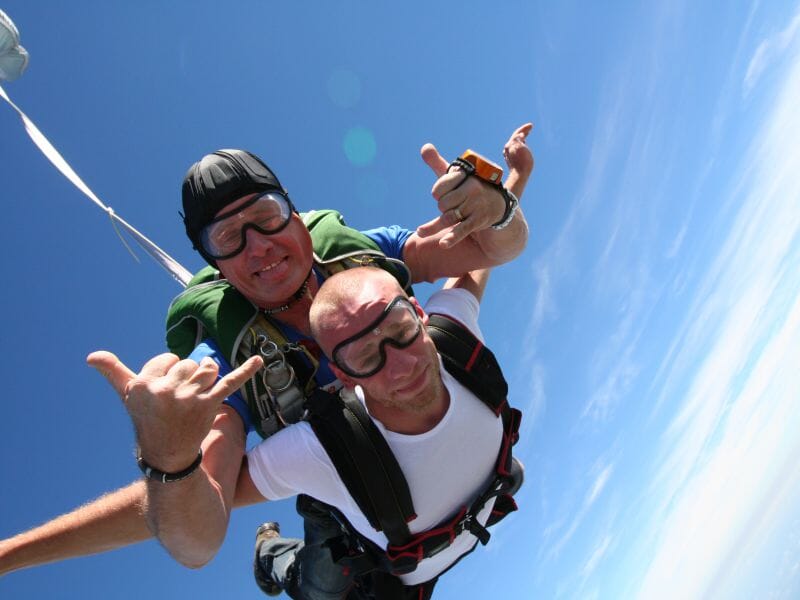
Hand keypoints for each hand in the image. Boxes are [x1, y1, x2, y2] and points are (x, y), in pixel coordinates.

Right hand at [88, 351, 261, 472]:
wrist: (168, 457)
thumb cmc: (148, 421)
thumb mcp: (129, 397)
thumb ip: (113, 372)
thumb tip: (92, 356)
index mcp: (145, 384)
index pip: (168, 358)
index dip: (168, 372)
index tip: (163, 392)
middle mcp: (165, 390)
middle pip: (188, 363)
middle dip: (187, 376)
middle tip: (179, 400)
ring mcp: (189, 397)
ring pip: (207, 368)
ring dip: (206, 377)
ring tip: (196, 395)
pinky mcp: (209, 405)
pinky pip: (230, 382)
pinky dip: (247, 371)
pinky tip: (260, 361)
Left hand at [416, 122, 533, 247]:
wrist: (499, 207)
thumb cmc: (472, 190)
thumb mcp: (457, 176)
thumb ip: (438, 163)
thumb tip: (424, 147)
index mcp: (467, 175)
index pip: (439, 188)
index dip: (439, 193)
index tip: (446, 192)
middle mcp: (472, 188)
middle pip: (442, 204)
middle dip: (444, 208)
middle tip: (454, 206)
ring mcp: (476, 205)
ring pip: (448, 216)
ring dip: (440, 223)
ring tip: (429, 228)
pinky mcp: (479, 221)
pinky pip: (462, 230)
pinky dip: (452, 238)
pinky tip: (443, 244)